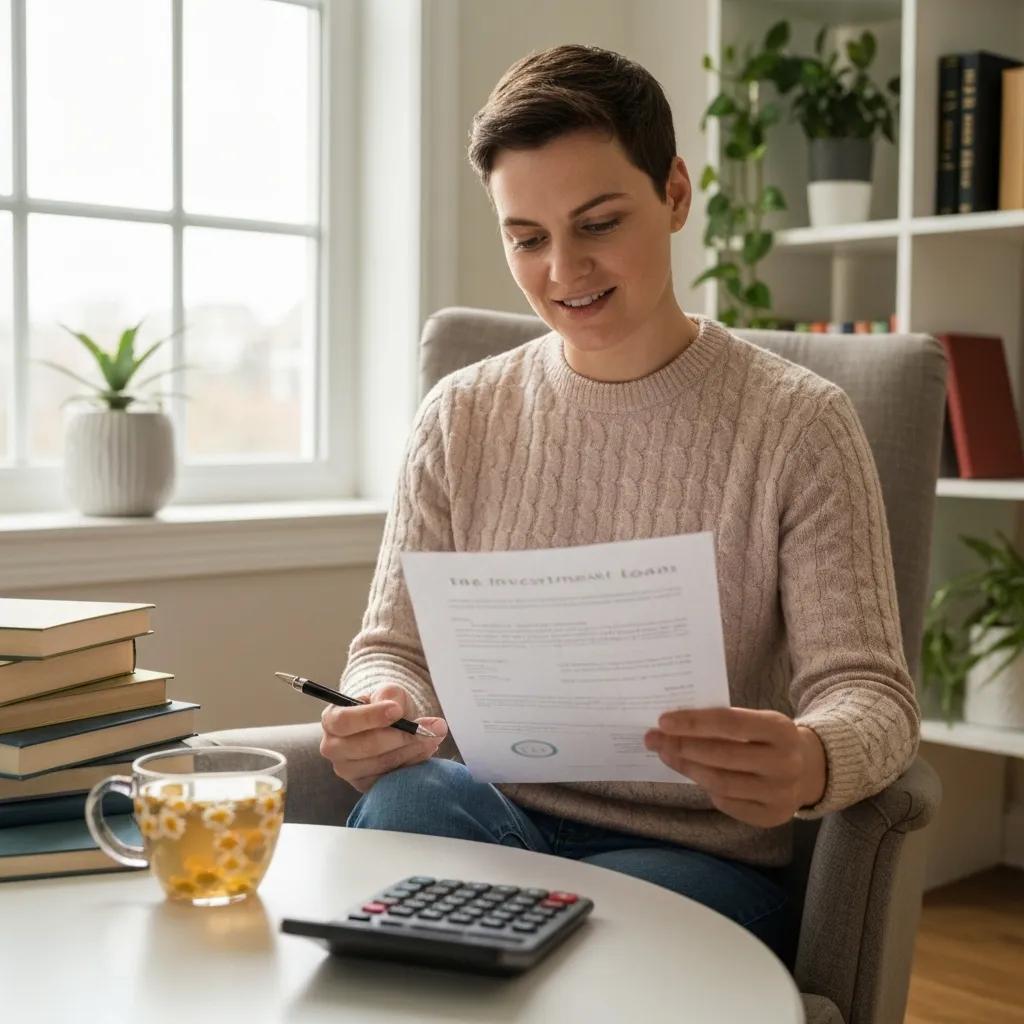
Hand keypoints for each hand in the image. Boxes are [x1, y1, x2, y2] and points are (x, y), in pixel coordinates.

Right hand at [319, 683, 447, 792]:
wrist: (391, 728)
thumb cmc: (385, 707)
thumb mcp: (388, 693)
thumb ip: (390, 695)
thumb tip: (397, 708)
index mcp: (332, 720)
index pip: (344, 721)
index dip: (372, 716)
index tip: (398, 710)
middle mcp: (333, 748)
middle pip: (365, 746)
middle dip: (401, 736)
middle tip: (429, 727)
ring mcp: (347, 770)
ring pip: (381, 763)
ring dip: (412, 749)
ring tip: (432, 736)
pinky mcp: (363, 786)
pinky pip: (390, 779)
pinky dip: (412, 764)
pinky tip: (424, 750)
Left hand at [644, 707, 826, 827]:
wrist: (810, 768)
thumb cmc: (769, 738)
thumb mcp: (757, 720)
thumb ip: (724, 722)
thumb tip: (674, 725)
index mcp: (781, 729)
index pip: (730, 723)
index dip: (694, 722)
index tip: (663, 720)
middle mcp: (785, 763)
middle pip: (722, 756)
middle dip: (682, 746)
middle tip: (653, 739)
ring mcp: (781, 793)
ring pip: (721, 782)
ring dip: (687, 767)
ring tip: (666, 755)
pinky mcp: (772, 816)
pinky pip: (727, 803)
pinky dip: (706, 788)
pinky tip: (693, 774)